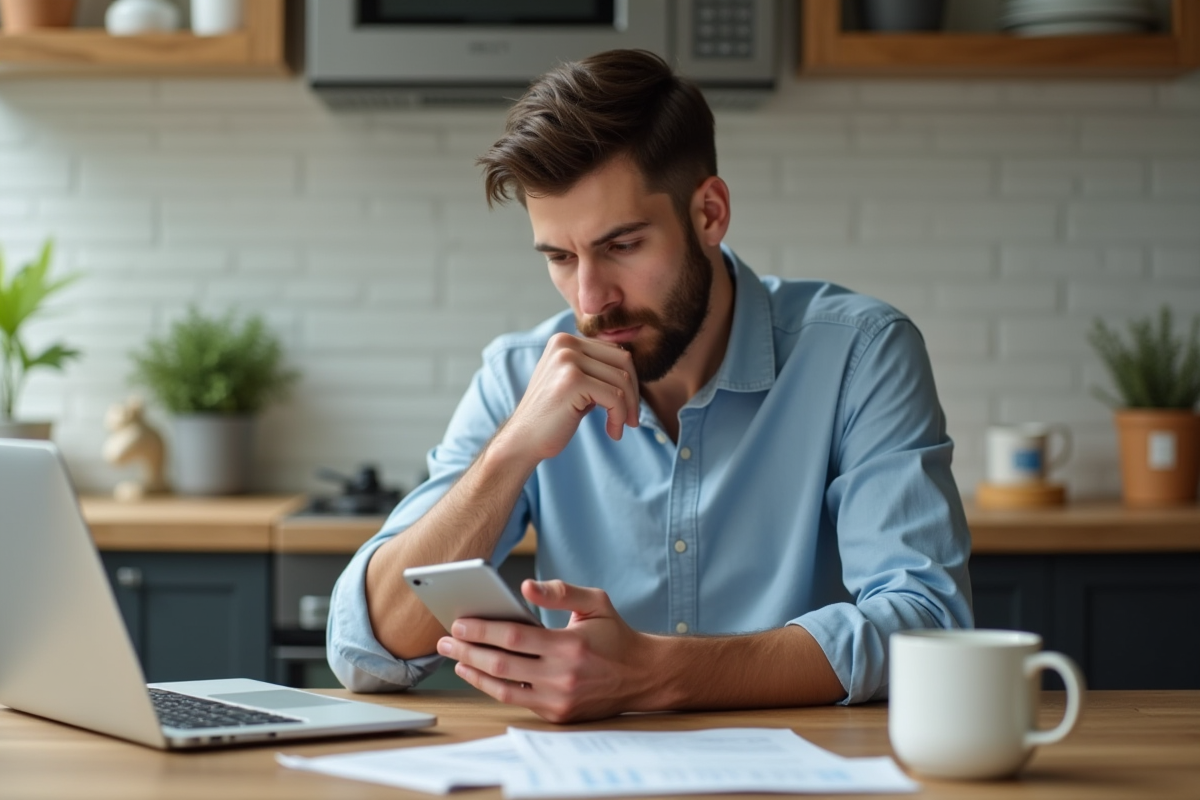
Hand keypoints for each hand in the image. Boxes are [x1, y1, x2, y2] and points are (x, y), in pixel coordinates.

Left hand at [437, 579, 656, 722]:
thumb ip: (560, 591)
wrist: (642, 676)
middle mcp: (562, 676)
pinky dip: (493, 687)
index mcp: (570, 645)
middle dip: (467, 651)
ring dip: (474, 673)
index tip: (458, 623)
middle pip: (501, 664)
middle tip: (444, 641)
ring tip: (455, 659)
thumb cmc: (615, 635)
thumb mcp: (596, 603)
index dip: (482, 630)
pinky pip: (516, 700)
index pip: (514, 637)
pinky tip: (479, 673)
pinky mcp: (557, 714)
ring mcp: (559, 699)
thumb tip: (526, 585)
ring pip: (503, 688)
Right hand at [493, 333, 638, 466]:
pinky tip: (612, 432)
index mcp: (565, 340)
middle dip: (633, 393)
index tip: (628, 407)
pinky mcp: (572, 381)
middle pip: (623, 361)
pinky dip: (619, 417)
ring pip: (622, 380)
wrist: (523, 440)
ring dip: (628, 409)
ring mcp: (567, 360)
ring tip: (619, 427)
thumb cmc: (553, 416)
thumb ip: (596, 369)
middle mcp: (565, 344)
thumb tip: (632, 365)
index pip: (615, 352)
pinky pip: (615, 397)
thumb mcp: (575, 383)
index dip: (629, 381)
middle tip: (632, 419)